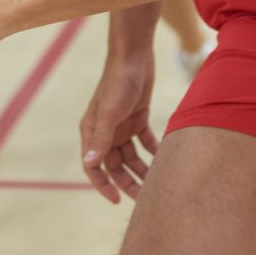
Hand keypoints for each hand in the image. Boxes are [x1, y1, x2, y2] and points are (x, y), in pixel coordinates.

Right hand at [79, 48, 157, 203]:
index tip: (117, 200)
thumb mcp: (110, 112)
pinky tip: (165, 158)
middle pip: (115, 165)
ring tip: (158, 182)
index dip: (103, 185)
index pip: (93, 166)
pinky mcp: (138, 118)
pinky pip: (145, 141)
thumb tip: (90, 164)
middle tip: (145, 198)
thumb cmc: (118, 82)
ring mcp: (122, 125)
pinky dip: (153, 151)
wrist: (134, 54)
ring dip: (142, 169)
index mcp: (92, 132)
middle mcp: (106, 131)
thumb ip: (102, 139)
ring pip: (132, 156)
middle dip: (128, 182)